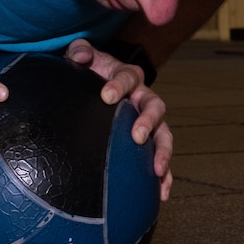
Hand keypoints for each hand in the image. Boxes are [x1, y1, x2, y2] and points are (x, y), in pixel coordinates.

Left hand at [64, 38, 174, 199]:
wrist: (96, 86)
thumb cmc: (89, 72)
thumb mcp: (82, 58)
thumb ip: (79, 51)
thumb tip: (80, 56)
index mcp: (128, 76)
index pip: (128, 77)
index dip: (120, 85)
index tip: (107, 95)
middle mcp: (143, 98)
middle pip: (155, 106)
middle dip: (148, 121)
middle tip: (137, 135)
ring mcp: (148, 121)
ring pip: (163, 134)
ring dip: (163, 151)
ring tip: (157, 170)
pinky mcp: (147, 141)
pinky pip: (159, 157)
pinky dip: (164, 175)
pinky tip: (162, 192)